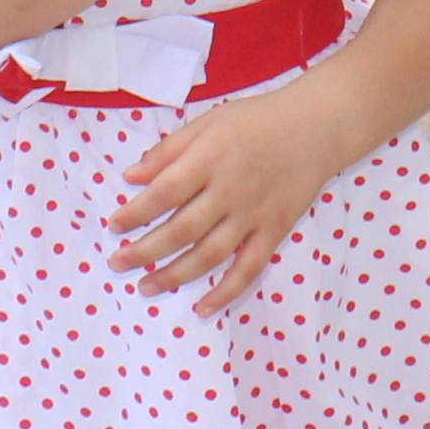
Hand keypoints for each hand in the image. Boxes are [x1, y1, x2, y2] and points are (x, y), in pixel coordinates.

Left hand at [110, 90, 352, 309]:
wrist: (315, 126)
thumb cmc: (255, 120)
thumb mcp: (208, 121)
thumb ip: (169, 150)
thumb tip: (131, 177)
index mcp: (210, 158)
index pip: (164, 192)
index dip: (136, 213)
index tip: (114, 227)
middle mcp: (230, 190)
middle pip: (181, 230)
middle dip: (145, 251)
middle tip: (118, 264)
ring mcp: (254, 214)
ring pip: (210, 255)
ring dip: (175, 276)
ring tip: (146, 286)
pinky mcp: (274, 231)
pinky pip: (249, 268)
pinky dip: (226, 292)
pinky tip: (203, 308)